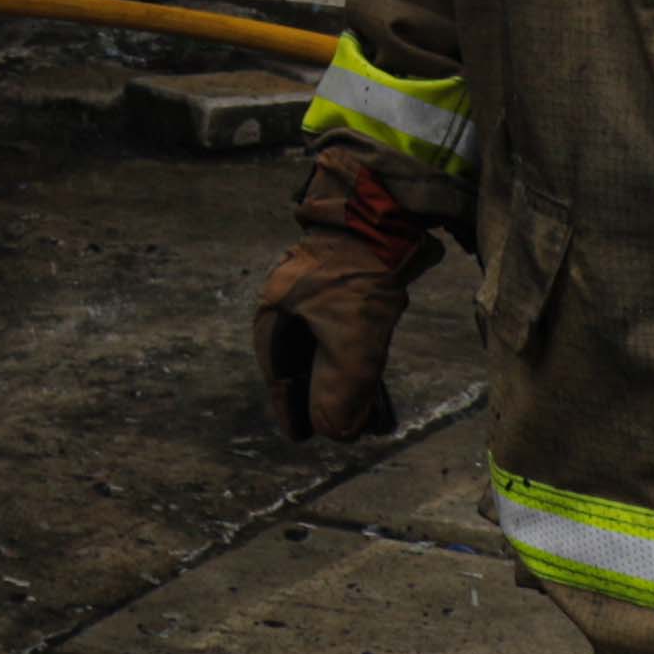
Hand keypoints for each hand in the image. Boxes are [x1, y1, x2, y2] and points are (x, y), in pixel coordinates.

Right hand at [251, 153, 438, 438]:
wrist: (378, 216)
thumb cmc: (354, 279)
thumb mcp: (351, 343)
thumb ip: (341, 392)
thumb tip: (334, 434)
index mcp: (275, 316)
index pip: (278, 374)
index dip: (291, 407)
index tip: (301, 437)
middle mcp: (289, 305)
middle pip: (300, 363)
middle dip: (319, 399)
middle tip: (335, 428)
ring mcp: (315, 294)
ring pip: (325, 349)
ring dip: (341, 381)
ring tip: (364, 410)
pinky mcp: (342, 286)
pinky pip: (344, 334)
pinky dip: (355, 360)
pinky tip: (374, 375)